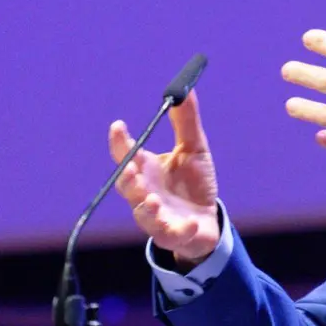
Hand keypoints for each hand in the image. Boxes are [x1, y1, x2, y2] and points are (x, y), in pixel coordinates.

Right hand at [110, 92, 220, 267]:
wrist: (207, 220)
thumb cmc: (193, 183)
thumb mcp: (194, 149)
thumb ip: (186, 123)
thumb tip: (184, 91)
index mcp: (147, 169)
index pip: (126, 155)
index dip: (119, 141)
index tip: (118, 125)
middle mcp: (145, 192)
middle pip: (127, 186)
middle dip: (127, 178)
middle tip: (130, 168)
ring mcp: (157, 216)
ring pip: (143, 214)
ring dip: (145, 208)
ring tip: (151, 199)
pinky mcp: (173, 235)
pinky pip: (172, 234)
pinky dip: (180, 230)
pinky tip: (191, 224)